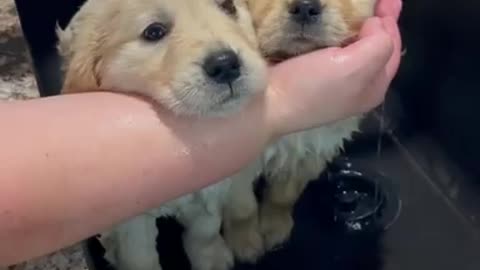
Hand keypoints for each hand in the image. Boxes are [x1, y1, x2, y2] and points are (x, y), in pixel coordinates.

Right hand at [265, 0, 401, 136]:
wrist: (263, 104)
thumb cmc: (311, 87)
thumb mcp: (356, 67)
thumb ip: (378, 44)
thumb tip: (373, 26)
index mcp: (372, 88)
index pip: (392, 50)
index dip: (391, 23)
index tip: (384, 0)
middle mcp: (355, 87)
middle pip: (373, 49)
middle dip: (376, 22)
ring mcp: (331, 83)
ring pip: (351, 48)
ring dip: (354, 26)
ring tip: (353, 5)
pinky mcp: (309, 77)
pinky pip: (328, 50)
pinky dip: (333, 34)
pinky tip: (328, 22)